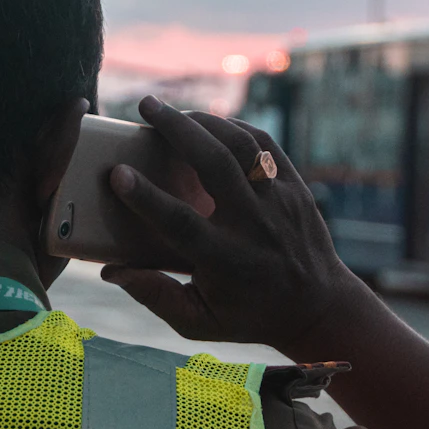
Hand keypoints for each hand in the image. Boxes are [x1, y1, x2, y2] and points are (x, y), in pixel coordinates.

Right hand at [100, 96, 371, 359]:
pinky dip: (234, 127)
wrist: (318, 307)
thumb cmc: (249, 315)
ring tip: (172, 111)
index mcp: (226, 262)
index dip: (147, 198)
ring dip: (204, 121)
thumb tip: (111, 271)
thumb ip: (155, 296)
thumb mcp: (199, 321)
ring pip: (241, 146)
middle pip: (214, 165)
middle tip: (145, 106)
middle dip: (177, 129)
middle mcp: (255, 226)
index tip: (118, 173)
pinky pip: (264, 144)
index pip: (181, 223)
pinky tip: (209, 123)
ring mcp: (280, 202)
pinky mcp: (295, 188)